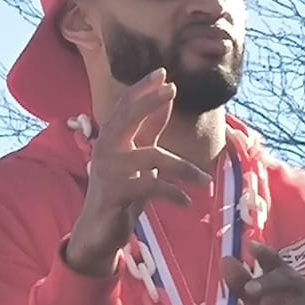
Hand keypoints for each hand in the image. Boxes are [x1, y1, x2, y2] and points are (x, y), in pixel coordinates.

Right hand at [63, 71, 213, 276]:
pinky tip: (187, 202)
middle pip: (126, 119)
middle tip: (172, 89)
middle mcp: (105, 150)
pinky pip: (149, 186)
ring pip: (150, 157)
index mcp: (111, 140)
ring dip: (183, 169)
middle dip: (148, 102)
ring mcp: (108, 172)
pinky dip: (172, 193)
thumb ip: (151, 130)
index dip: (142, 89)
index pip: (125, 107)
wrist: (99, 232)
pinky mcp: (114, 194)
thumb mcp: (140, 157)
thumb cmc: (122, 191)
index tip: (164, 73)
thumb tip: (168, 97)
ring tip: (205, 182)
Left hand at [226, 245, 304, 304]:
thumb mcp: (261, 303)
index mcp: (286, 277)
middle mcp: (303, 288)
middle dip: (268, 284)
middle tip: (248, 291)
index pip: (276, 262)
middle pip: (287, 281)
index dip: (265, 254)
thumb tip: (225, 259)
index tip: (250, 246)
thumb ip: (243, 285)